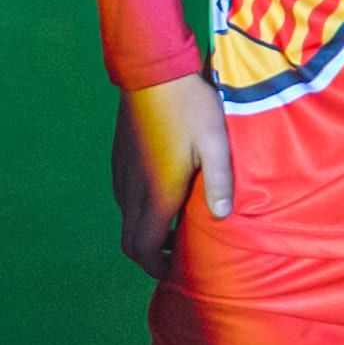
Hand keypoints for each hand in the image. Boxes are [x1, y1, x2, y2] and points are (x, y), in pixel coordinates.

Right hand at [111, 75, 228, 269]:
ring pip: (127, 217)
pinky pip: (125, 196)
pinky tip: (165, 199)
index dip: (154, 267)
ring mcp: (122, 173)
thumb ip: (220, 182)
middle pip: (129, 239)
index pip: (140, 247)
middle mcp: (132, 189)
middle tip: (178, 255)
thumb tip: (222, 218)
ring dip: (146, 231)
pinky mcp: (120, 159)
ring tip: (177, 229)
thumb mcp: (217, 144)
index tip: (175, 270)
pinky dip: (141, 210)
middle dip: (149, 254)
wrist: (153, 73)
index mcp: (155, 192)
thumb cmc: (191, 108)